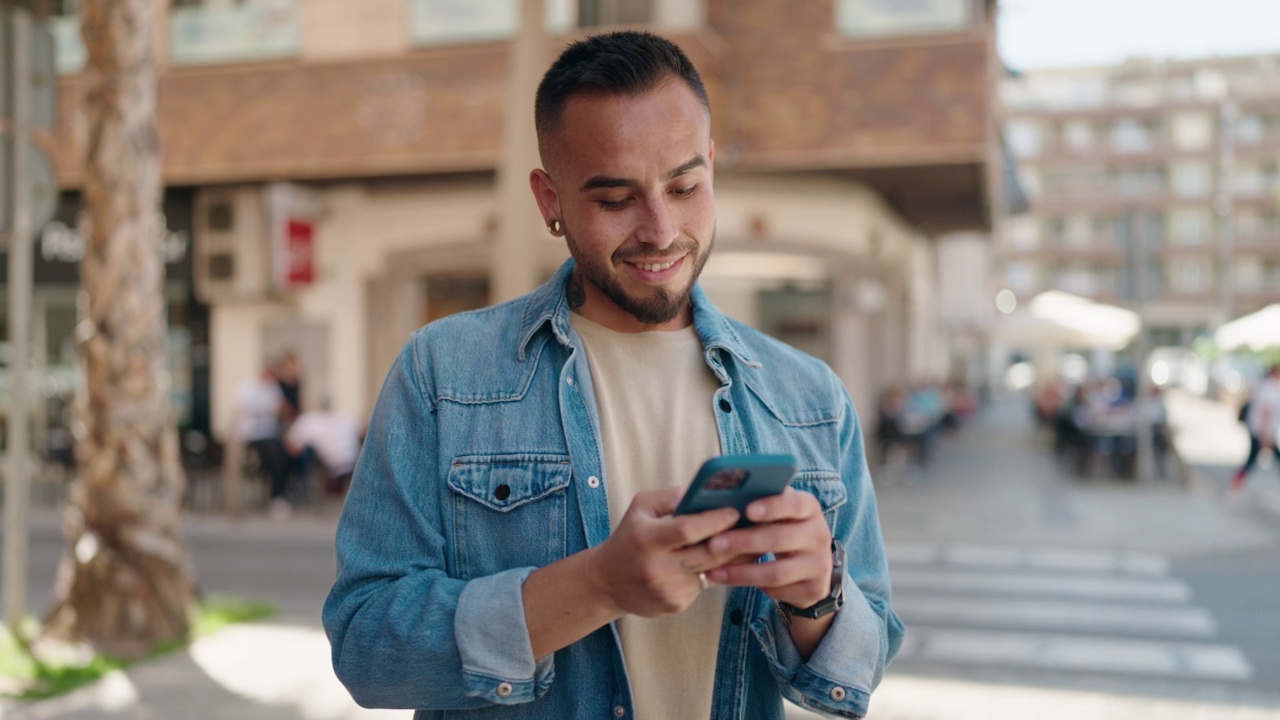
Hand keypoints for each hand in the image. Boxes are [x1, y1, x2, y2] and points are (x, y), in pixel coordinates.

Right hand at [586, 487, 739, 617]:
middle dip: (734, 539)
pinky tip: (726, 562)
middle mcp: (656, 567)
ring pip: (711, 572)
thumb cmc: (629, 537)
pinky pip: (704, 585)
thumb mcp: (641, 507)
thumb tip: (705, 493)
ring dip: (734, 558)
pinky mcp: (675, 605)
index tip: (735, 511)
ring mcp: (667, 590)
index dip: (715, 520)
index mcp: (646, 538)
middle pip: (707, 554)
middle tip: (754, 526)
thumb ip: (671, 497)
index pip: (687, 529)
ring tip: (752, 541)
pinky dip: (716, 572)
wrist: (608, 582)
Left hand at [702, 487, 832, 608]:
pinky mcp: (815, 589)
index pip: (794, 504)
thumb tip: (722, 499)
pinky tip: (732, 581)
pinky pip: (778, 591)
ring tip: (714, 571)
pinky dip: (752, 586)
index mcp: (809, 508)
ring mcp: (820, 564)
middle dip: (744, 542)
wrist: (812, 563)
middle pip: (780, 539)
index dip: (772, 507)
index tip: (747, 510)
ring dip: (742, 572)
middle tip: (713, 544)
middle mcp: (819, 534)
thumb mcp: (778, 513)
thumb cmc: (782, 528)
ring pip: (776, 572)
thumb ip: (759, 504)